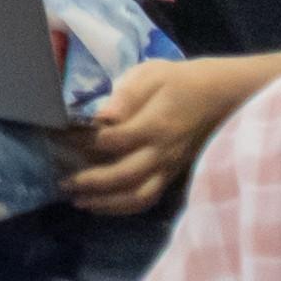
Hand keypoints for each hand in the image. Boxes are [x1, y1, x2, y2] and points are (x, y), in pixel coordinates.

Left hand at [67, 54, 246, 215]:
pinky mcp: (171, 175)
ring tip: (77, 201)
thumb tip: (102, 116)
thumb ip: (127, 94)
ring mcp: (168, 167)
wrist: (223, 97)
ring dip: (105, 203)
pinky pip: (148, 198)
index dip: (81, 142)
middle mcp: (162, 152)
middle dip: (89, 181)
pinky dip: (123, 206)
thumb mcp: (154, 74)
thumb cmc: (181, 80)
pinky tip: (101, 204)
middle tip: (61, 180)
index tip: (58, 137)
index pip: (112, 140)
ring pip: (137, 196)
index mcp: (155, 125)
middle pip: (123, 176)